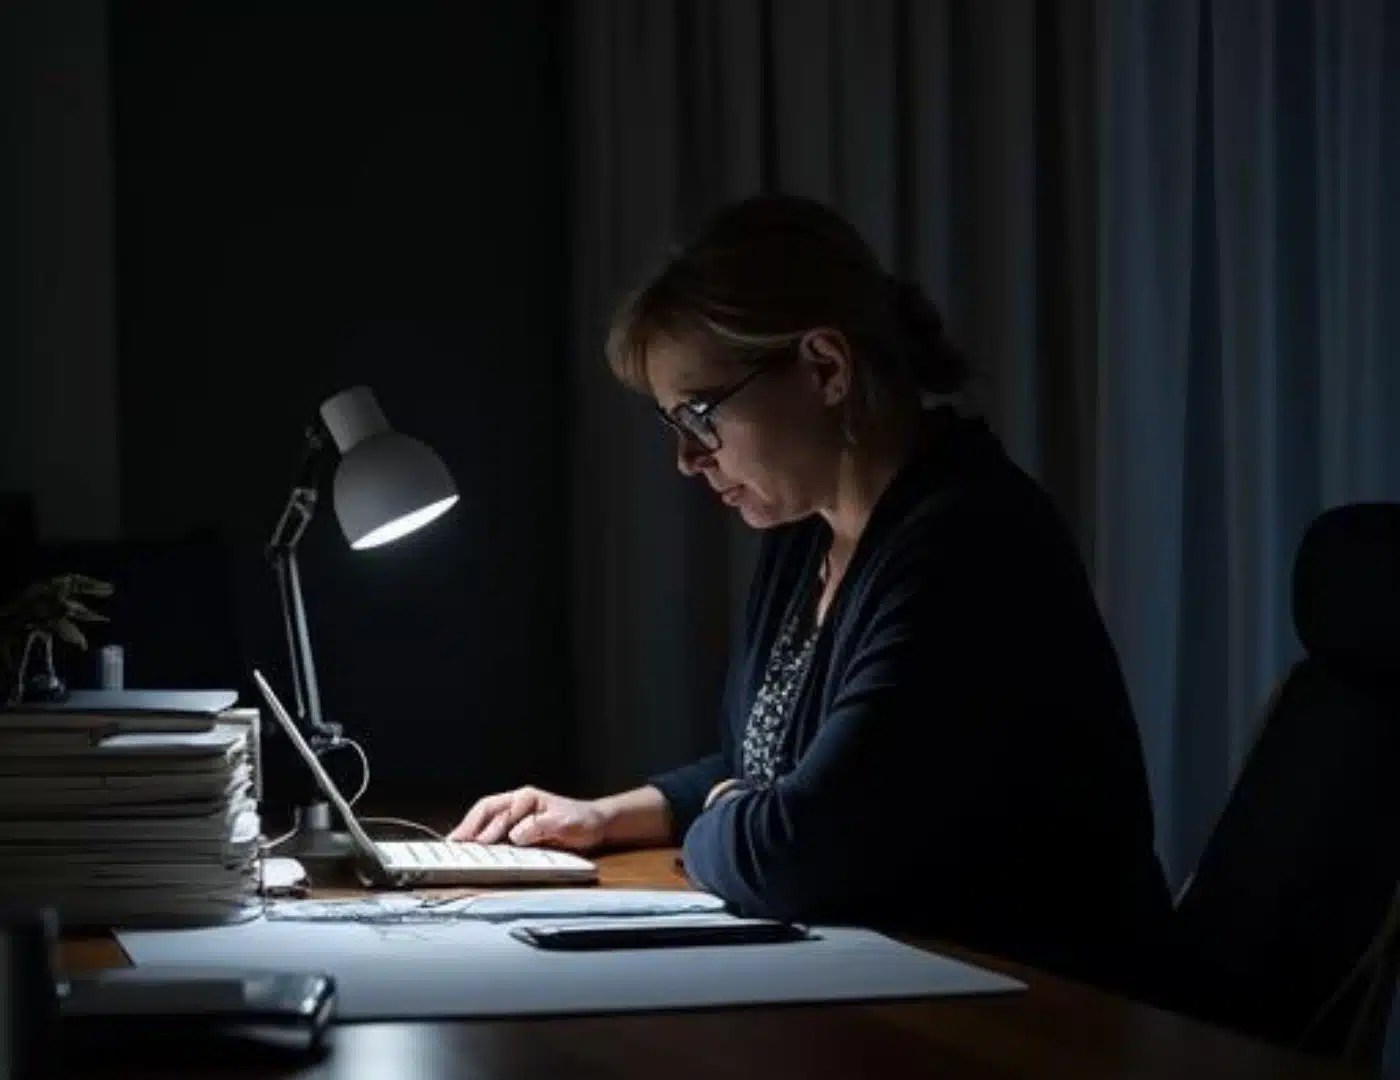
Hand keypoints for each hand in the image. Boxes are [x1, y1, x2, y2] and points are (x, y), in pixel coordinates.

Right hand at [448, 786, 606, 849]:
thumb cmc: (582, 819)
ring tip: (456, 848)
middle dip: (468, 827)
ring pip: (488, 822)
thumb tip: (515, 834)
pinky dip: (484, 841)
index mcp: (526, 798)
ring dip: (472, 834)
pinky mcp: (521, 830)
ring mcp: (518, 817)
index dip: (484, 826)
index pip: (497, 810)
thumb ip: (539, 827)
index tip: (474, 842)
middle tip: (452, 844)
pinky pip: (498, 834)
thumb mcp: (563, 823)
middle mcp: (518, 805)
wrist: (597, 824)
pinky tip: (476, 851)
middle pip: (485, 812)